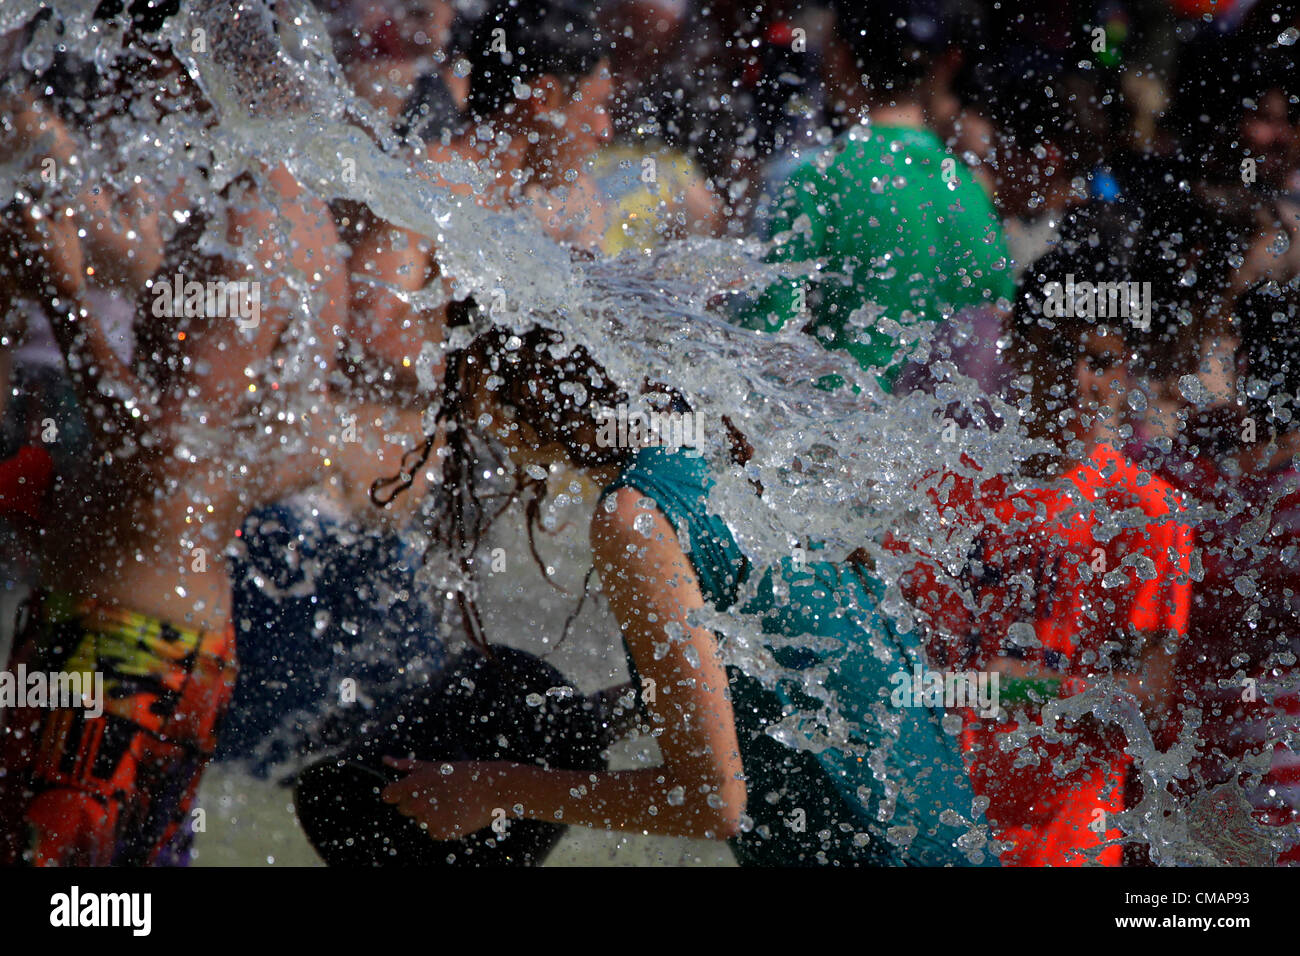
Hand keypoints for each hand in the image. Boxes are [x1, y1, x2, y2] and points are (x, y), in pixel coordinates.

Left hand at [380, 758, 504, 839]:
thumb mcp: (434, 766)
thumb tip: (385, 760)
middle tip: (438, 794)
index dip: (397, 794)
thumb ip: (406, 765)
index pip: (388, 796)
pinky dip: (443, 825)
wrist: (493, 789)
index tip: (410, 791)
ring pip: (419, 821)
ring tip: (451, 803)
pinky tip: (456, 813)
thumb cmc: (463, 774)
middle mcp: (418, 803)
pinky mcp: (440, 833)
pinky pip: (433, 831)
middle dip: (416, 802)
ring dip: (430, 814)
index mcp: (414, 784)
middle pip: (403, 809)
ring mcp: (428, 819)